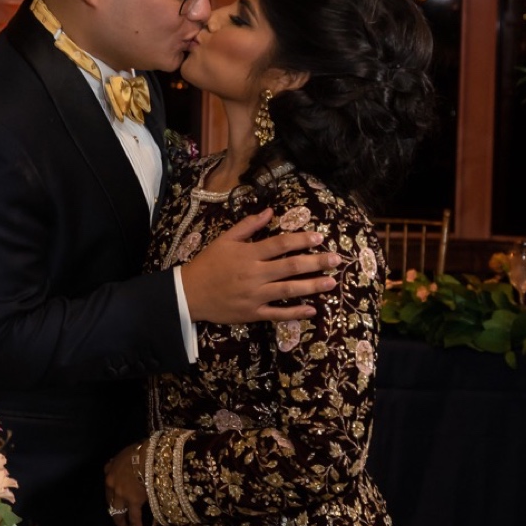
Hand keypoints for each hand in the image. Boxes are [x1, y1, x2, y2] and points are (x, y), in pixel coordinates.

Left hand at [104, 441, 147, 525]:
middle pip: (110, 501)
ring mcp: (121, 494)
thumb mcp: (127, 452)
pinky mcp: (133, 501)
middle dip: (114, 510)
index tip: (114, 499)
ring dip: (121, 522)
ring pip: (118, 511)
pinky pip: (134, 516)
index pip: (108, 485)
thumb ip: (125, 461)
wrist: (148, 456)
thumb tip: (129, 462)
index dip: (111, 494)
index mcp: (109, 470)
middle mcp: (112, 483)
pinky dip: (136, 525)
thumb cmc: (141, 450)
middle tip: (117, 519)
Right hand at [180, 209, 340, 323]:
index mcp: (248, 255)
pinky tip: (312, 310)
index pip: (280, 244)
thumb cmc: (207, 264)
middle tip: (337, 260)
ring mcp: (254, 296)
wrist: (188, 293)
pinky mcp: (252, 313)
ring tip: (332, 283)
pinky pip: (277, 314)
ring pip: (288, 290)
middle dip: (316, 263)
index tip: (319, 238)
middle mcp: (254, 274)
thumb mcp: (224, 240)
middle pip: (291, 267)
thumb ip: (248, 225)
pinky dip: (295, 312)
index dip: (301, 240)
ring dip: (312, 286)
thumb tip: (270, 211)